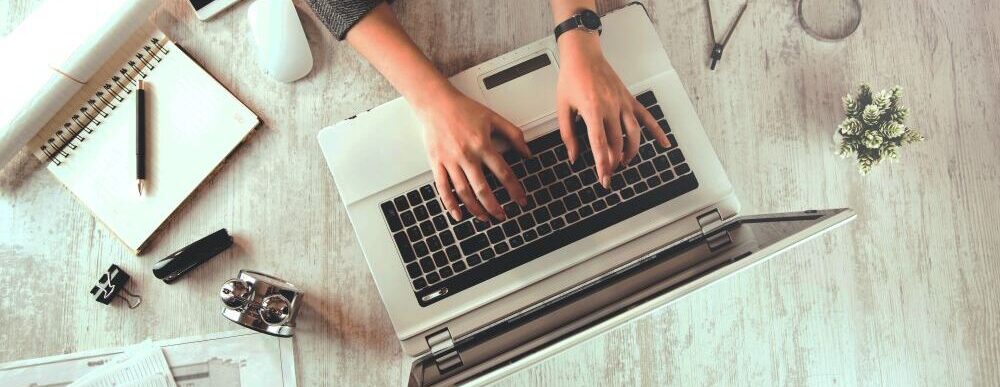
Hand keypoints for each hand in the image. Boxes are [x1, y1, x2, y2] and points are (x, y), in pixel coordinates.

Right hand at [415, 86, 530, 221]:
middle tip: (503, 216)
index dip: (514, 189)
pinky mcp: (437, 163)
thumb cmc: (463, 109)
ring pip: (464, 192)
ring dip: (476, 209)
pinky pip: (443, 188)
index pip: (503, 173)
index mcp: (482, 145)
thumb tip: (527, 152)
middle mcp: (466, 156)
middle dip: (495, 206)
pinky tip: (458, 214)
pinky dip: (450, 204)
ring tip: (485, 218)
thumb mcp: (493, 117)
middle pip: (483, 188)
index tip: (520, 200)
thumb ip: (513, 134)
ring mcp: (450, 161)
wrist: (436, 102)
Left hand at [555, 30, 670, 187]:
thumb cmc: (571, 79)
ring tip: (624, 162)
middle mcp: (611, 107)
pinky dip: (658, 131)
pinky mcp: (629, 99)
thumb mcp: (562, 108)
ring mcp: (623, 103)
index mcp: (592, 109)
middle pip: (617, 142)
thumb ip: (568, 135)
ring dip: (631, 152)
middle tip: (609, 174)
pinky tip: (664, 144)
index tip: (604, 178)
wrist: (583, 55)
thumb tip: (574, 156)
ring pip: (634, 134)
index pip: (600, 144)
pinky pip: (647, 117)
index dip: (602, 164)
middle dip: (613, 162)